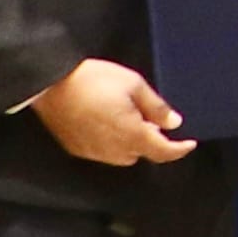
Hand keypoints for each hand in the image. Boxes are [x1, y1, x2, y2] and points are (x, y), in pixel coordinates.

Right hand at [29, 57, 193, 168]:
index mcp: (131, 135)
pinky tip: (107, 124)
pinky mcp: (75, 148)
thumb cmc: (94, 80)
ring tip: (130, 120)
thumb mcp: (133, 84)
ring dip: (131, 144)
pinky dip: (111, 144)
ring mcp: (92, 152)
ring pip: (121, 156)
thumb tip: (174, 123)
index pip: (162, 152)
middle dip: (152, 142)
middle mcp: (113, 150)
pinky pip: (102, 153)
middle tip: (152, 120)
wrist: (48, 84)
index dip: (179, 150)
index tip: (190, 144)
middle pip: (142, 154)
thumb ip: (156, 107)